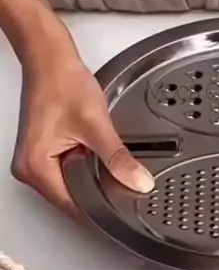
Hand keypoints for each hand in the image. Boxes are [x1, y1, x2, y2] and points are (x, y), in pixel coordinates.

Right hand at [11, 53, 154, 216]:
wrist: (49, 59)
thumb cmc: (62, 83)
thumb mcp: (96, 125)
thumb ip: (118, 158)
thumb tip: (137, 180)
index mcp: (35, 167)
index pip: (72, 206)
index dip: (99, 210)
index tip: (121, 210)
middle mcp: (29, 169)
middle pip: (69, 198)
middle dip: (95, 192)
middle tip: (120, 182)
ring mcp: (34, 161)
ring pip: (69, 184)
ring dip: (88, 177)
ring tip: (104, 160)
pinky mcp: (41, 151)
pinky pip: (65, 171)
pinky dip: (81, 166)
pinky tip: (92, 154)